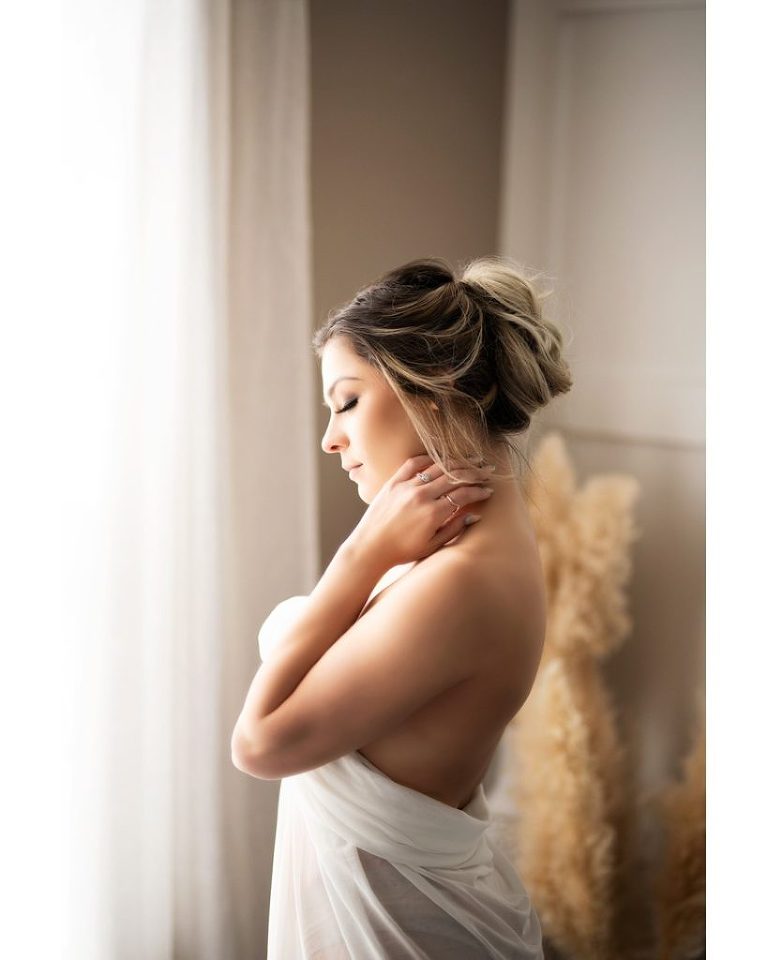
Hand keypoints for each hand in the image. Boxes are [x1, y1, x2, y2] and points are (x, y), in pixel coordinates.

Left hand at [346, 454, 494, 568]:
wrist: (370, 548)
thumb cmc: (402, 551)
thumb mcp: (432, 545)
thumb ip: (454, 528)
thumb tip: (475, 515)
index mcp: (433, 513)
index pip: (463, 495)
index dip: (479, 491)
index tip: (489, 491)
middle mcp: (421, 496)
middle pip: (454, 477)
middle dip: (475, 473)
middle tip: (487, 471)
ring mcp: (406, 486)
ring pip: (437, 467)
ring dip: (457, 462)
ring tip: (471, 460)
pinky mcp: (393, 482)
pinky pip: (414, 463)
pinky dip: (429, 458)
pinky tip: (441, 458)